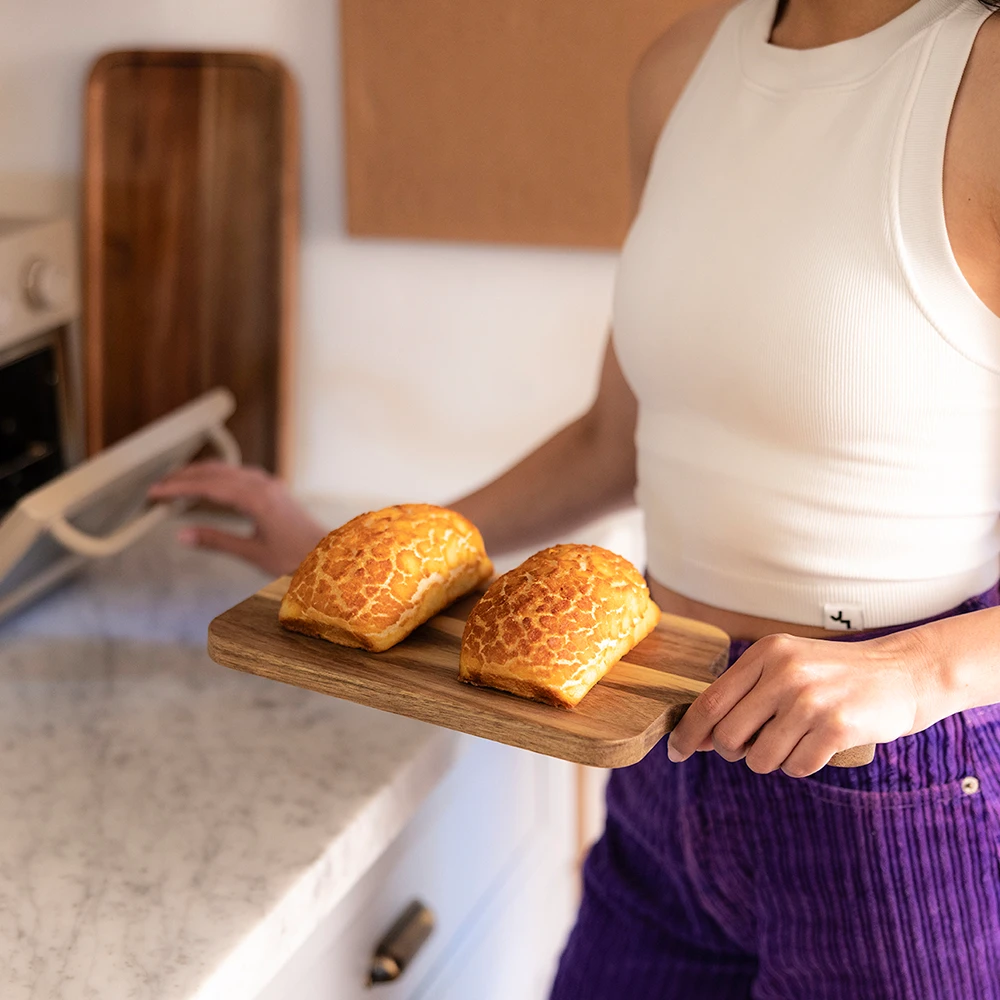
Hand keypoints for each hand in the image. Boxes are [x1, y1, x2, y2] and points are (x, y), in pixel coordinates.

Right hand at [148, 462, 326, 575]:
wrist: (329, 557)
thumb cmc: (295, 559)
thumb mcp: (252, 554)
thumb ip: (216, 541)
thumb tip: (180, 535)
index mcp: (256, 499)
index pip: (208, 486)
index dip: (178, 488)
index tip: (154, 492)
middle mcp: (264, 485)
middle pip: (215, 472)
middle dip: (184, 476)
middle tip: (157, 486)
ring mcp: (271, 485)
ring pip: (228, 470)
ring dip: (200, 473)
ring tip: (176, 483)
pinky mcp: (275, 490)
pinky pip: (240, 474)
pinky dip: (218, 476)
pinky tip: (209, 485)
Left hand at [666, 629, 940, 775]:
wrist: (901, 673)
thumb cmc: (833, 675)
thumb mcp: (785, 666)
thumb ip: (743, 694)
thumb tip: (698, 737)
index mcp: (765, 653)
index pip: (710, 701)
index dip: (689, 732)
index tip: (677, 752)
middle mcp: (784, 672)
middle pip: (729, 735)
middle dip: (734, 752)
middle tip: (753, 748)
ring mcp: (810, 699)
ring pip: (760, 758)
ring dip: (772, 760)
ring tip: (795, 739)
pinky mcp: (836, 726)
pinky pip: (796, 768)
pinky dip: (802, 765)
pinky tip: (819, 745)